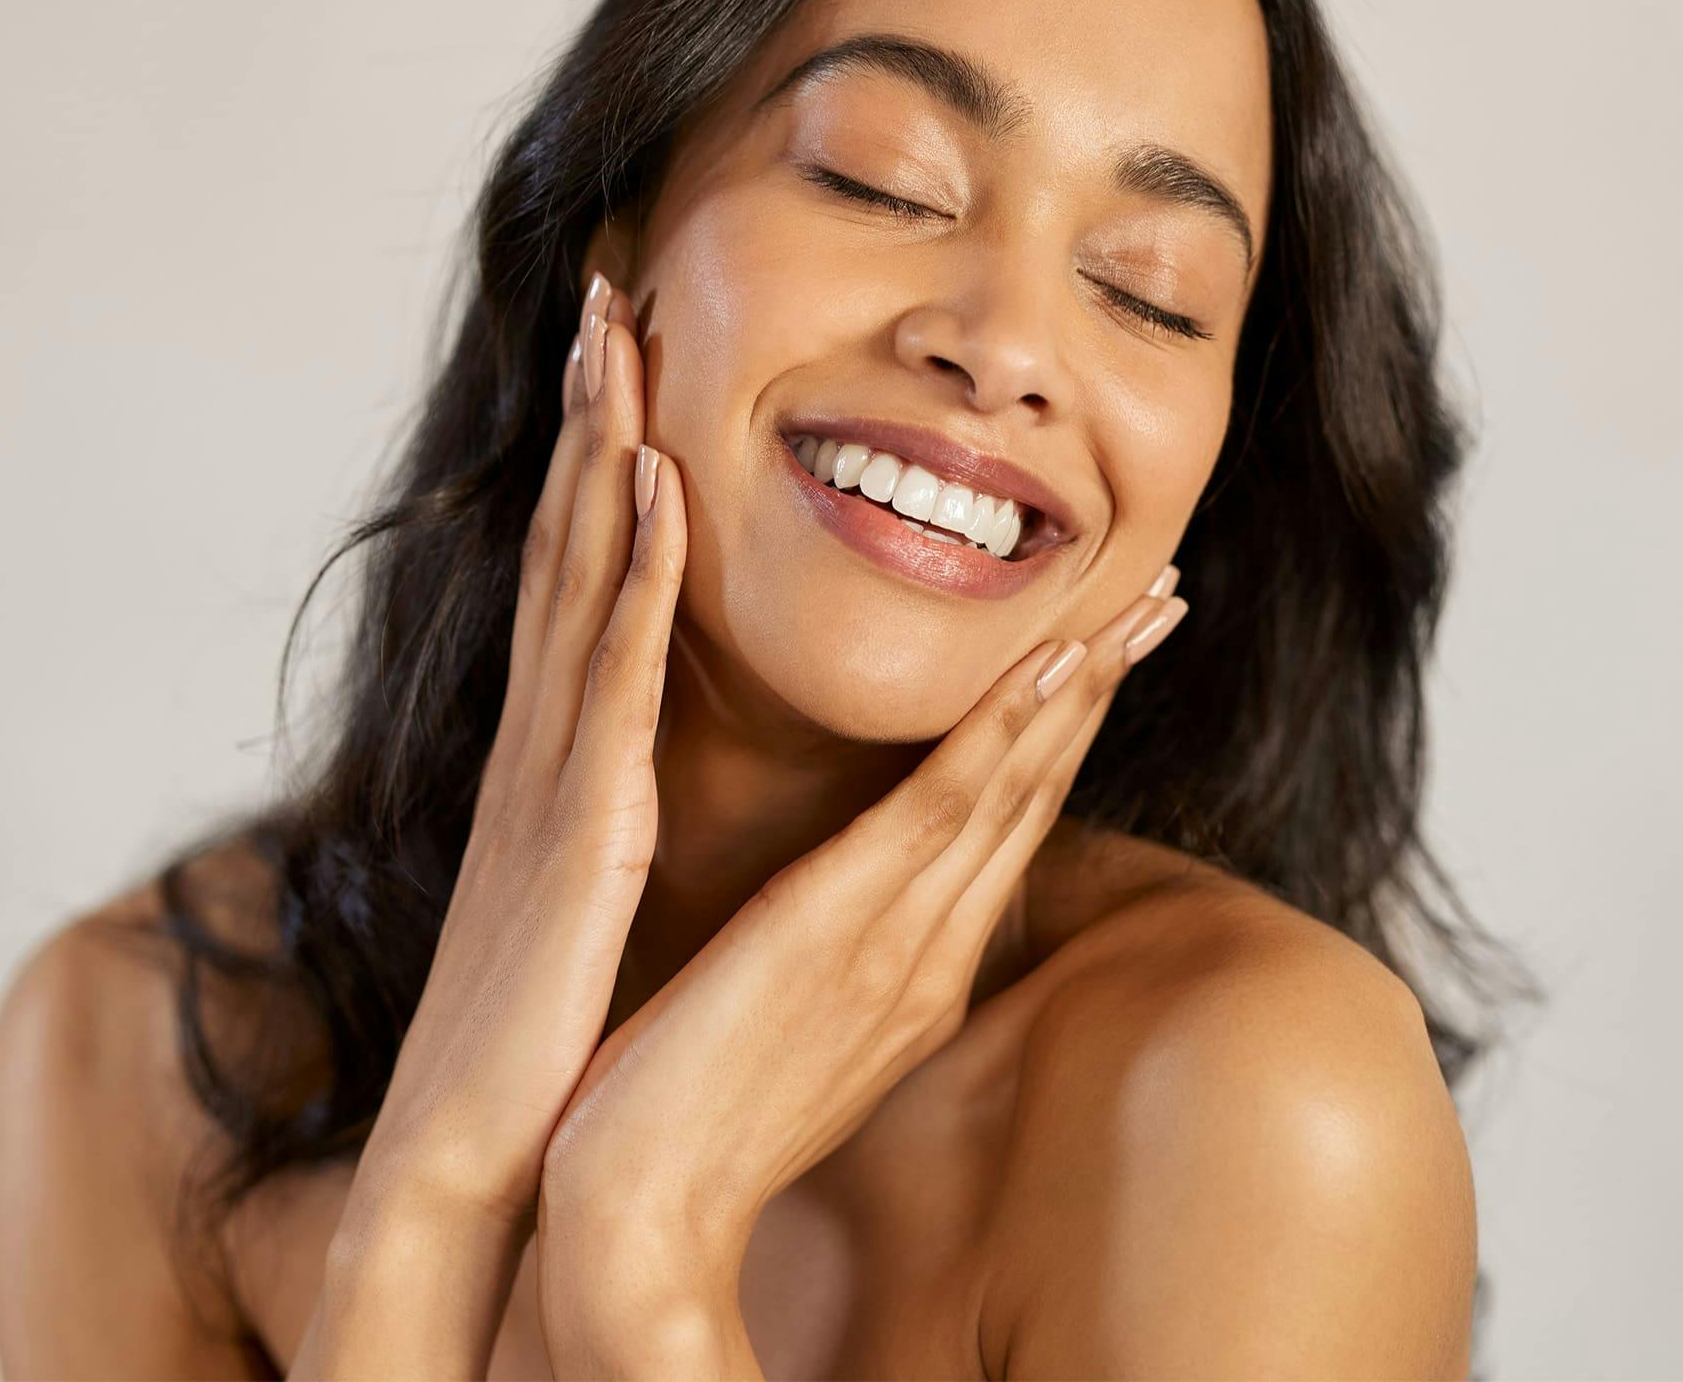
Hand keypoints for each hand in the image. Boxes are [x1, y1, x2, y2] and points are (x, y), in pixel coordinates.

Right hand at [342, 272, 684, 1236]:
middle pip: (568, 537)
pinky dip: (635, 567)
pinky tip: (657, 479)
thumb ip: (594, 800)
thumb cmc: (537, 1024)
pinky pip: (614, 670)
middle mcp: (544, 731)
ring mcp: (556, 764)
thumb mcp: (573, 881)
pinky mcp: (582, 817)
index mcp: (555, 747)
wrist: (477, 1149)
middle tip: (609, 288)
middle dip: (588, 408)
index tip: (623, 357)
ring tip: (621, 332)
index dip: (595, 457)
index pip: (576, 572)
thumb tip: (623, 752)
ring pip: (581, 572)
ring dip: (603, 444)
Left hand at [536, 575, 1187, 1285]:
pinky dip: (1003, 732)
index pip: (1008, 826)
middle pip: (1038, 795)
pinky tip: (1051, 667)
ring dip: (1081, 689)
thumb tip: (850, 898)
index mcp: (921, 968)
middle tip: (1161, 604)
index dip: (1064, 733)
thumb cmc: (699, 1107)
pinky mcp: (841, 925)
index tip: (1101, 652)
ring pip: (1012, 787)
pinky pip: (942, 809)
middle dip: (1104, 692)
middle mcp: (933, 950)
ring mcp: (899, 938)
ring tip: (1138, 609)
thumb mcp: (792, 1022)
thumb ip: (841, 956)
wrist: (646, 1205)